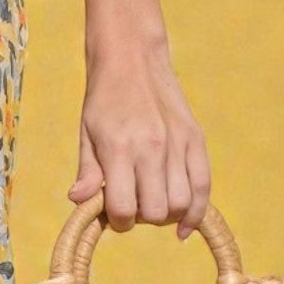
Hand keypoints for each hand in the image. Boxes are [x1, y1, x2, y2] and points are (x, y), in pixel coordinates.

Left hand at [66, 36, 211, 239]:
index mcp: (119, 148)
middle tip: (133, 203)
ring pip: (182, 204)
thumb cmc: (103, 98)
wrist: (132, 58)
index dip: (118, 221)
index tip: (114, 214)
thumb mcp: (86, 132)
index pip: (124, 208)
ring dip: (167, 215)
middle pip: (155, 212)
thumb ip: (87, 170)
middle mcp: (152, 148)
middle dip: (142, 218)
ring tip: (152, 202)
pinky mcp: (196, 140)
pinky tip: (184, 224)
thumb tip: (79, 202)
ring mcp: (178, 144)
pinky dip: (196, 212)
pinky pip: (204, 187)